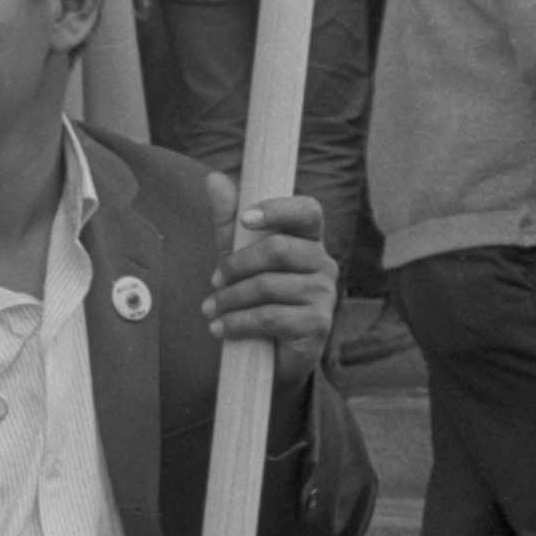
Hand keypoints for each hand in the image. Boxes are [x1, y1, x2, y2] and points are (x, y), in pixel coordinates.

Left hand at [200, 174, 335, 386]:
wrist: (268, 357)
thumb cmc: (256, 299)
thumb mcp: (237, 258)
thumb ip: (228, 222)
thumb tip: (213, 177)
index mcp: (308, 241)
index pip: (308, 211)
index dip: (279, 209)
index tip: (247, 219)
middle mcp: (323, 264)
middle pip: (278, 249)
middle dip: (236, 265)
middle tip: (212, 281)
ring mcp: (324, 294)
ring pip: (268, 286)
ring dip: (229, 299)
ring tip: (210, 311)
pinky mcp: (318, 325)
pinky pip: (271, 317)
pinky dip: (237, 323)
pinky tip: (220, 328)